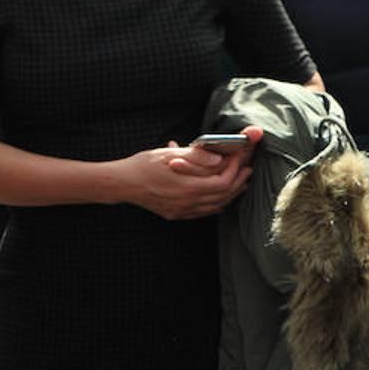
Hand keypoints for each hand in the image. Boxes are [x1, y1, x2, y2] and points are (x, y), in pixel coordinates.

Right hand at [115, 127, 260, 219]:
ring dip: (231, 193)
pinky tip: (219, 199)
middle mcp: (188, 202)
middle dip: (238, 180)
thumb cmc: (143, 166)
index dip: (234, 169)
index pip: (223, 181)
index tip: (239, 157)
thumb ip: (196, 157)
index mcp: (188, 187)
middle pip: (223, 195)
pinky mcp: (176, 214)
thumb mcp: (169, 155)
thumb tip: (218, 158)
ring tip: (239, 181)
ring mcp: (182, 211)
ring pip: (216, 205)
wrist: (122, 183)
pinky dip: (217, 204)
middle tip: (246, 168)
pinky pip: (204, 212)